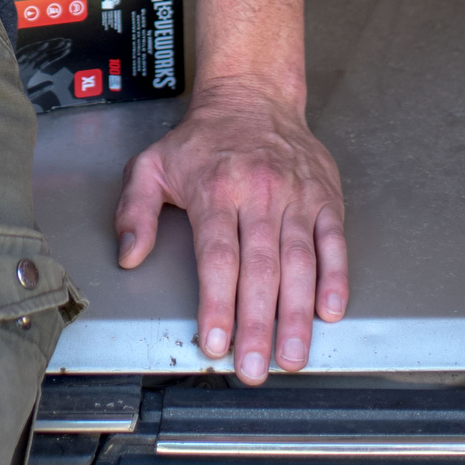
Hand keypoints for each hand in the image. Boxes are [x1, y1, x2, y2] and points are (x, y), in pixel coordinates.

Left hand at [116, 77, 346, 383]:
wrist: (253, 96)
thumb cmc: (202, 139)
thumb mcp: (151, 165)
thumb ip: (133, 210)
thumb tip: (128, 254)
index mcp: (215, 190)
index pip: (217, 258)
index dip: (218, 304)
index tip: (215, 342)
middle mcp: (259, 194)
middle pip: (260, 270)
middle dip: (258, 325)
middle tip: (256, 368)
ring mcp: (296, 197)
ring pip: (299, 263)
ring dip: (297, 315)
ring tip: (294, 354)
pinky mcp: (325, 199)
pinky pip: (333, 243)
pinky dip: (335, 279)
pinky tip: (330, 311)